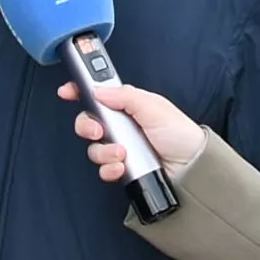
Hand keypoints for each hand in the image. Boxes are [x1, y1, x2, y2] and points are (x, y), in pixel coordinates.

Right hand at [59, 83, 206, 180]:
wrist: (192, 168)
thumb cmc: (180, 133)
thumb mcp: (154, 107)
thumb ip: (125, 96)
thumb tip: (99, 90)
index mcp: (129, 105)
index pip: (99, 94)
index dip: (80, 91)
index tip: (67, 91)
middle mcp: (122, 125)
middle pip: (88, 122)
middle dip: (88, 126)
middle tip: (98, 130)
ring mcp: (121, 147)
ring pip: (94, 148)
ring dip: (104, 151)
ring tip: (122, 153)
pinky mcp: (122, 168)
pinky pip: (103, 168)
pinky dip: (109, 168)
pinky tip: (121, 167)